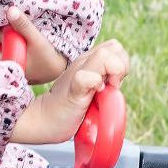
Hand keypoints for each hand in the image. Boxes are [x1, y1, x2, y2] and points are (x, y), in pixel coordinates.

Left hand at [0, 6, 66, 83]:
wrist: (59, 67)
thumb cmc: (48, 57)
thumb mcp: (38, 40)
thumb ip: (24, 25)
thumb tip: (9, 9)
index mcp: (4, 65)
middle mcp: (1, 62)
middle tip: (15, 29)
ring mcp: (5, 58)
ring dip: (6, 31)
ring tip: (25, 35)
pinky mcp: (9, 53)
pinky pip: (4, 38)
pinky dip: (8, 33)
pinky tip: (19, 33)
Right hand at [9, 40, 130, 144]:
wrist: (45, 121)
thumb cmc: (69, 108)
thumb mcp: (91, 89)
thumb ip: (103, 81)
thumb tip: (119, 81)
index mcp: (89, 61)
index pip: (116, 48)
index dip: (122, 64)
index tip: (114, 83)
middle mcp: (83, 62)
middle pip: (114, 47)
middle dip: (121, 66)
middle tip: (111, 85)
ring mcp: (77, 73)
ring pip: (105, 55)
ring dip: (112, 73)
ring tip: (103, 90)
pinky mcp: (73, 89)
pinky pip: (86, 77)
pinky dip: (95, 84)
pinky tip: (93, 94)